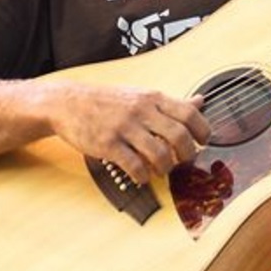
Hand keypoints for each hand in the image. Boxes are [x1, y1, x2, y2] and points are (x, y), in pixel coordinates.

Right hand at [44, 82, 210, 184]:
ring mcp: (124, 128)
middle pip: (179, 136)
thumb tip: (200, 101)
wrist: (67, 102)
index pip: (189, 113)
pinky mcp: (108, 145)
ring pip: (159, 154)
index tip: (202, 142)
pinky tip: (141, 176)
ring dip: (165, 168)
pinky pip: (135, 166)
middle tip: (184, 161)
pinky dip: (143, 176)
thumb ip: (171, 102)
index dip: (202, 131)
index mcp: (152, 98)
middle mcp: (141, 111)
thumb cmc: (106, 101)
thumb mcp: (141, 94)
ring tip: (161, 170)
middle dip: (187, 154)